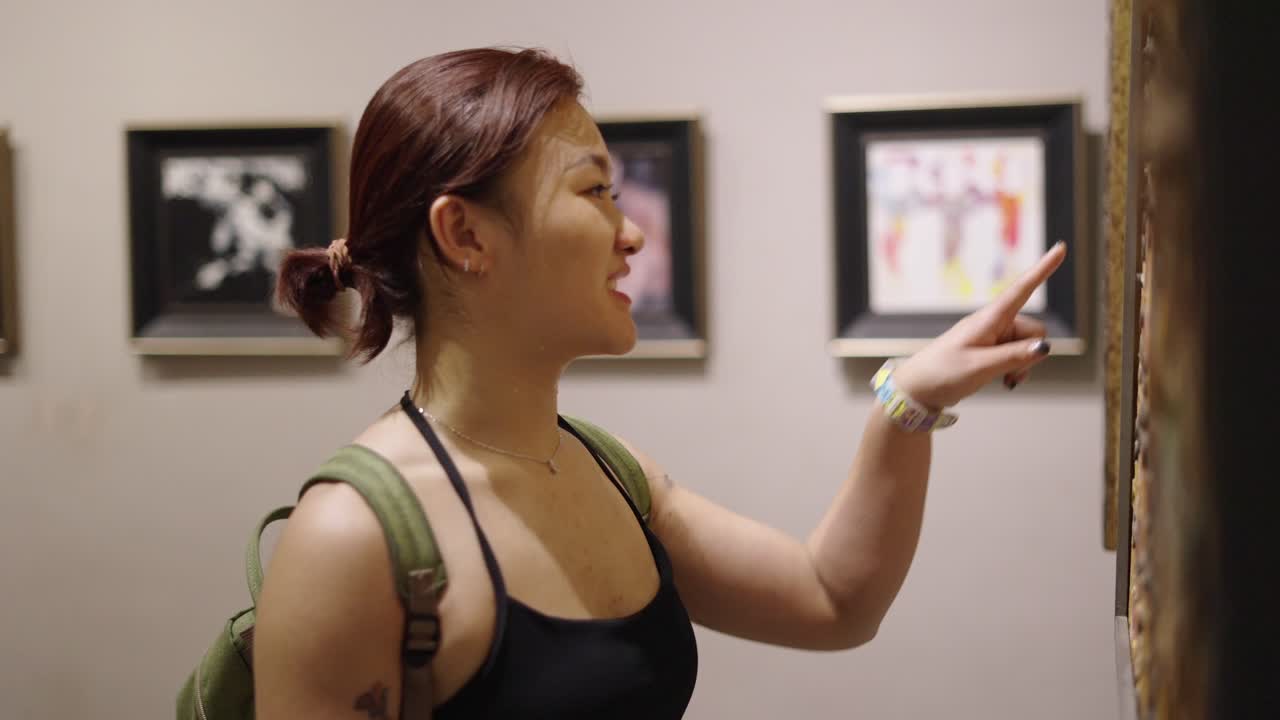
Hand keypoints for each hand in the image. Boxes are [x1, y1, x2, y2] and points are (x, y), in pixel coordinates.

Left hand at [891, 242, 1066, 408]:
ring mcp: (992, 337)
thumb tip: (1045, 347)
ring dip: (1024, 364)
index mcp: (989, 319)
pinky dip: (1017, 368)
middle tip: (1012, 376)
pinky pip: (1018, 354)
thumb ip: (1014, 356)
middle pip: (1034, 330)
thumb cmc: (943, 373)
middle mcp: (993, 323)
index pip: (1022, 289)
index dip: (1043, 269)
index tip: (1060, 247)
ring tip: (1005, 380)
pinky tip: (1005, 381)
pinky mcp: (991, 350)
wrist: (918, 389)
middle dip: (1033, 353)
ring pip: (1028, 345)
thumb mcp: (981, 367)